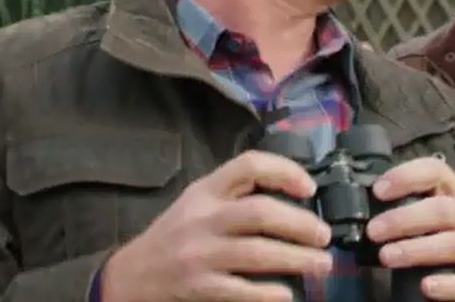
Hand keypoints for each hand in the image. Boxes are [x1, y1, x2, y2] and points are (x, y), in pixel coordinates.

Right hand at [98, 150, 331, 301]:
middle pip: (260, 212)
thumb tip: (292, 191)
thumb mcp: (197, 202)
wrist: (130, 276)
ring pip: (257, 253)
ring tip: (321, 264)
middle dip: (300, 224)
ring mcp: (199, 254)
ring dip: (297, 259)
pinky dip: (268, 294)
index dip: (284, 171)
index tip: (310, 188)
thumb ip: (234, 194)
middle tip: (324, 236)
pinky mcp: (199, 287)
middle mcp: (202, 218)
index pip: (248, 166)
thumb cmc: (173, 236)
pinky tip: (287, 295)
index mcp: (205, 191)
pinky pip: (240, 290)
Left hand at [365, 157, 454, 301]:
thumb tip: (366, 210)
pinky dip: (447, 285)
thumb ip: (414, 207)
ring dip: (415, 250)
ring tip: (387, 256)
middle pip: (440, 210)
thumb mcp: (444, 215)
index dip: (406, 176)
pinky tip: (427, 287)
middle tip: (373, 231)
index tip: (378, 190)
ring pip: (450, 244)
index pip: (435, 171)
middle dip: (402, 219)